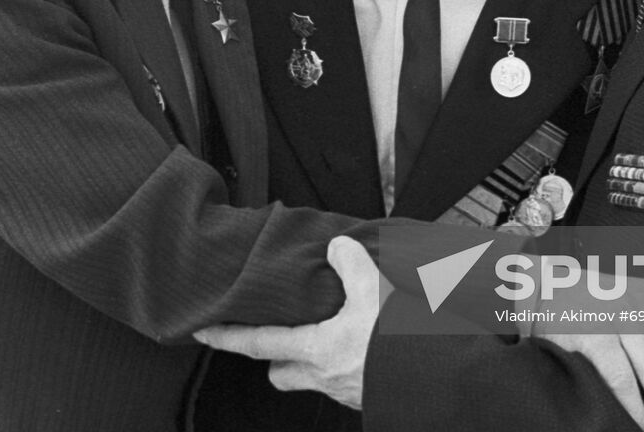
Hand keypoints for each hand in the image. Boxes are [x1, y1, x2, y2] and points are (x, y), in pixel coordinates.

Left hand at [196, 236, 387, 409]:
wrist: (440, 380)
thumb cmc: (402, 343)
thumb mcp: (375, 290)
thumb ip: (351, 264)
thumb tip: (336, 247)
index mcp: (317, 350)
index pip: (259, 344)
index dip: (228, 337)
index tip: (203, 332)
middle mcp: (325, 376)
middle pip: (281, 373)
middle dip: (275, 358)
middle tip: (280, 334)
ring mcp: (347, 391)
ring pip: (313, 378)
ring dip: (313, 359)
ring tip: (329, 333)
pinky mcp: (370, 396)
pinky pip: (345, 382)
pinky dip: (346, 364)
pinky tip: (364, 347)